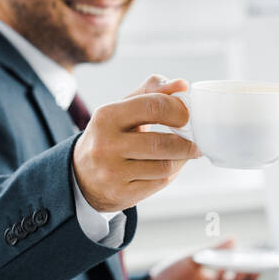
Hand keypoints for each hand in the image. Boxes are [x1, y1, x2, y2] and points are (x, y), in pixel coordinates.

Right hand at [72, 74, 200, 212]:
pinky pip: (160, 182)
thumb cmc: (110, 135)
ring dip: (182, 158)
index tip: (188, 115)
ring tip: (185, 152)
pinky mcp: (121, 194)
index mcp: (106, 116)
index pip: (153, 106)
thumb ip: (152, 92)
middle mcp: (105, 145)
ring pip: (165, 166)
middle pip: (162, 142)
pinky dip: (172, 173)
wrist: (82, 175)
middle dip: (187, 142)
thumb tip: (182, 85)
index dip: (179, 110)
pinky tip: (170, 166)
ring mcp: (112, 172)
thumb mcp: (123, 108)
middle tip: (196, 140)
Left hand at [140, 239, 258, 279]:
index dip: (254, 269)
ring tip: (243, 268)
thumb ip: (214, 250)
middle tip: (260, 265)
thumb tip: (235, 239)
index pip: (242, 277)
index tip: (266, 258)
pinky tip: (221, 272)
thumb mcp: (193, 258)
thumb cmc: (169, 275)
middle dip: (251, 277)